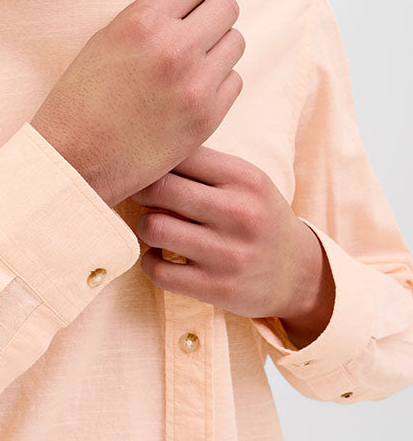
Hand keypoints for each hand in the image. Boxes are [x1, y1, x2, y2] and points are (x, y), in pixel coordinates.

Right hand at [29, 0, 244, 207]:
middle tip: (190, 34)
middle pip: (226, 6)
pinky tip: (189, 93)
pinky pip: (234, 80)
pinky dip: (217, 83)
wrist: (76, 160)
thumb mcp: (104, 39)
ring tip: (189, 65)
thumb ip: (147, 6)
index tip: (182, 5)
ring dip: (217, 48)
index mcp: (142, 22)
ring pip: (236, 42)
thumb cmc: (82, 97)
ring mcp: (195, 84)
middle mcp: (174, 47)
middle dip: (210, 15)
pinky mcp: (208, 117)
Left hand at [131, 144, 332, 325]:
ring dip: (145, 227)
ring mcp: (228, 253)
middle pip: (159, 189)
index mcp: (245, 178)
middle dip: (140, 190)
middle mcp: (239, 213)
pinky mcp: (216, 287)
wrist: (299, 275)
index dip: (154, 161)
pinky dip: (150, 262)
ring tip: (156, 227)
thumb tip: (146, 152)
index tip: (149, 169)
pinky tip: (161, 256)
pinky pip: (157, 269)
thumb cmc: (259, 218)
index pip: (179, 155)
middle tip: (142, 196)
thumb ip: (203, 165)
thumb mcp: (247, 182)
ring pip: (153, 227)